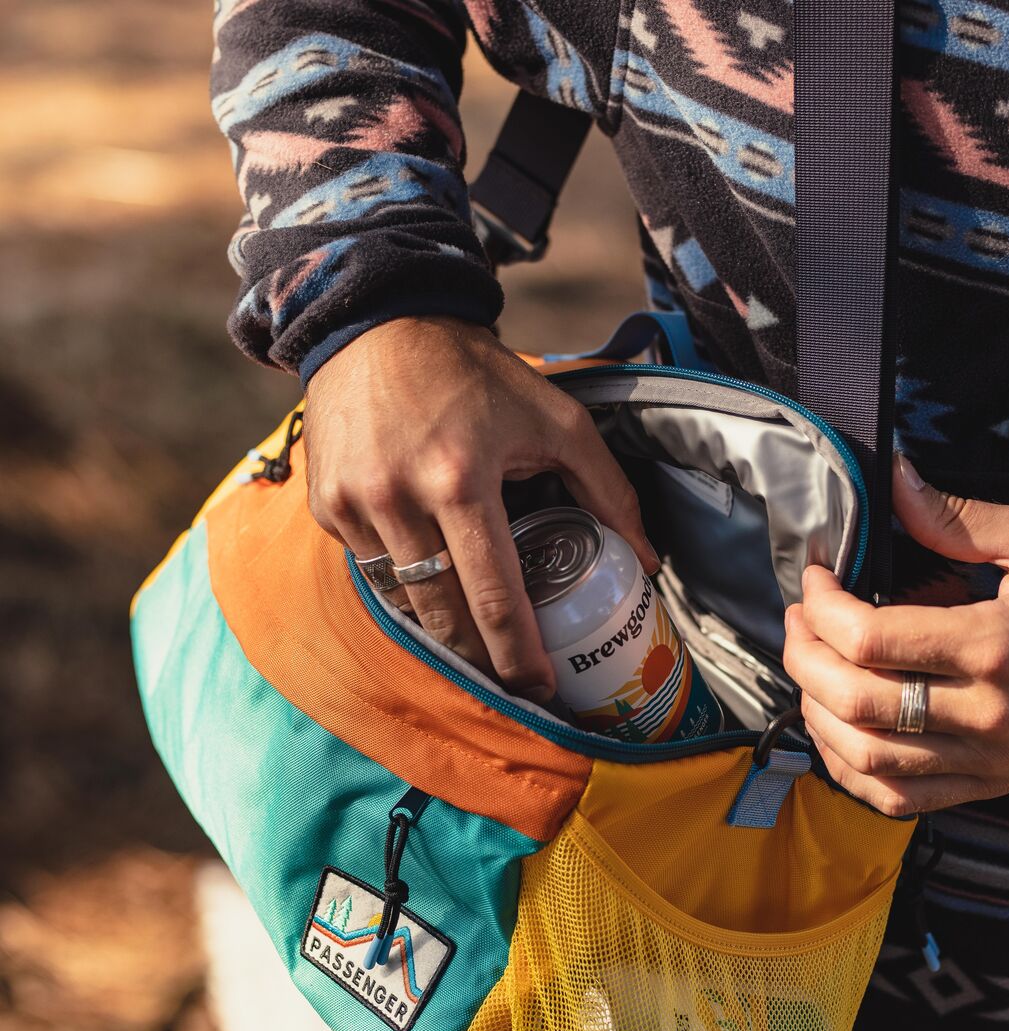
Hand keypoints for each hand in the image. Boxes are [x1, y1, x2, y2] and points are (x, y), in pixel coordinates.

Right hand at [304, 316, 658, 700]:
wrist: (376, 325)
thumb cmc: (475, 374)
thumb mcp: (555, 418)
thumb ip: (607, 488)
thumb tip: (646, 559)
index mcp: (460, 479)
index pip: (493, 595)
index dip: (519, 655)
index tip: (540, 689)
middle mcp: (398, 500)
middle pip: (442, 616)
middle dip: (480, 658)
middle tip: (510, 678)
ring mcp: (353, 507)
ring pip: (403, 601)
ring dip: (441, 626)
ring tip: (474, 638)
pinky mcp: (326, 508)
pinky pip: (372, 569)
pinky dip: (404, 582)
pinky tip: (429, 573)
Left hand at [784, 454, 1008, 816]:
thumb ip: (959, 516)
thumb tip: (893, 479)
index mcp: (994, 645)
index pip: (869, 638)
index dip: (822, 605)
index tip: (817, 578)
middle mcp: (983, 713)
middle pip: (855, 699)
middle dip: (803, 655)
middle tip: (800, 620)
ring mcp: (983, 759)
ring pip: (867, 757)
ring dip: (816, 712)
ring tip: (811, 670)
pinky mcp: (985, 784)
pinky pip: (899, 799)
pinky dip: (851, 771)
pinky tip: (837, 732)